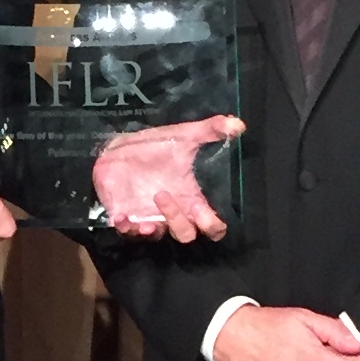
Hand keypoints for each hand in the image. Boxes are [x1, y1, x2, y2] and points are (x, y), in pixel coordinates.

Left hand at [91, 116, 245, 241]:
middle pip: (185, 235)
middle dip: (178, 221)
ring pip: (158, 236)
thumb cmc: (157, 146)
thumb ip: (212, 130)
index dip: (212, 226)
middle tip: (162, 195)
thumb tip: (239, 124)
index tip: (204, 211)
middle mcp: (173, 213)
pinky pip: (127, 233)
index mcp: (191, 199)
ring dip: (152, 230)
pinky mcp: (127, 218)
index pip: (212, 227)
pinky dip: (125, 228)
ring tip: (145, 221)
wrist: (120, 148)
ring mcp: (150, 218)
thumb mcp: (185, 135)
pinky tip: (121, 217)